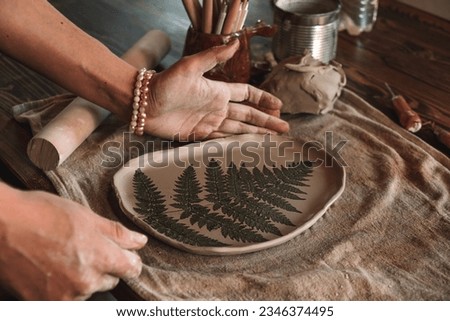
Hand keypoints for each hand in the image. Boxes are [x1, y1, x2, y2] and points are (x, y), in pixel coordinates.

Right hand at [0, 184, 146, 299]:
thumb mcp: (86, 216)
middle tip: (82, 248)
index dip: (129, 260)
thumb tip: (140, 242)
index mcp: (100, 258)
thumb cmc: (41, 215)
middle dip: (103, 266)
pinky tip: (51, 268)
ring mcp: (64, 296)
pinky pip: (66, 298)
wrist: (0, 226)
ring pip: (86, 290)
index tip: (124, 255)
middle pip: (109, 280)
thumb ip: (116, 233)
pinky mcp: (44, 303)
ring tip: (61, 255)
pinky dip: (62, 286)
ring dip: (81, 278)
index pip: (131, 269)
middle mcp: (85, 282)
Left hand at [144, 40, 289, 139]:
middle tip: (283, 128)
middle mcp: (217, 108)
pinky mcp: (198, 136)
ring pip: (238, 130)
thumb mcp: (190, 66)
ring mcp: (209, 122)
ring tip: (272, 139)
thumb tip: (236, 43)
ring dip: (255, 133)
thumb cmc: (165, 83)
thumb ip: (213, 56)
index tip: (278, 106)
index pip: (247, 95)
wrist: (143, 104)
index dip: (263, 100)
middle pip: (248, 115)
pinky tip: (247, 147)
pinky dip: (236, 143)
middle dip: (266, 121)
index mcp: (218, 91)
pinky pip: (222, 140)